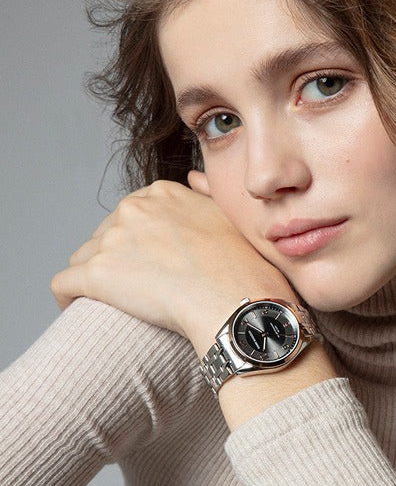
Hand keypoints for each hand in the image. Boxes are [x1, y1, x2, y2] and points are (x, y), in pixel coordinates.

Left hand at [51, 176, 294, 350]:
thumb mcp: (230, 215)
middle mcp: (134, 208)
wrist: (236, 300)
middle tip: (137, 287)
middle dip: (116, 257)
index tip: (149, 262)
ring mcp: (113, 240)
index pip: (133, 214)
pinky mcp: (97, 274)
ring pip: (85, 256)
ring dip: (95, 276)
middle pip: (107, 233)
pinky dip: (67, 297)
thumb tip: (193, 176)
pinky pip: (63, 284)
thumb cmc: (243, 266)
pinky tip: (77, 308)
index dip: (138, 241)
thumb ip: (206, 192)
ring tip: (111, 301)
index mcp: (162, 193)